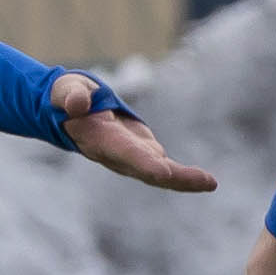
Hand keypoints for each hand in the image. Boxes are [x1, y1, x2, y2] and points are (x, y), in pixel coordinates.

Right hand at [48, 71, 219, 193]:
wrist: (71, 113)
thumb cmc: (67, 98)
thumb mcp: (65, 91)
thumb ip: (71, 96)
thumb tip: (77, 103)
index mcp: (100, 139)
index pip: (123, 151)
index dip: (143, 162)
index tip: (163, 171)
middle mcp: (118, 155)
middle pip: (147, 170)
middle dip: (174, 177)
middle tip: (203, 182)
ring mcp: (132, 158)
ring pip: (160, 174)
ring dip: (185, 180)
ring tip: (209, 183)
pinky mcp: (144, 154)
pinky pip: (166, 169)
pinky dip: (185, 177)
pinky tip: (207, 182)